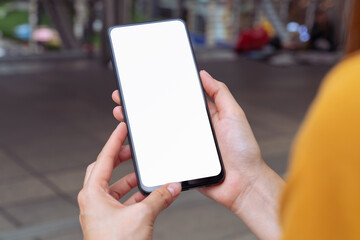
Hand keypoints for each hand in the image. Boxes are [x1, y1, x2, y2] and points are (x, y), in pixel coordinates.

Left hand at [78, 123, 180, 239]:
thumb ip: (159, 198)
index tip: (121, 127)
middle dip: (121, 158)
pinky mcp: (110, 221)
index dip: (115, 140)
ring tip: (147, 173)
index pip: (104, 158)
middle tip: (134, 148)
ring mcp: (101, 211)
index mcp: (93, 193)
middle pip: (107, 169)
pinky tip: (150, 195)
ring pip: (116, 187)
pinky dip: (136, 196)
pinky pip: (123, 201)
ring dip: (132, 180)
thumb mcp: (141, 216)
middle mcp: (94, 200)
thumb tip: (172, 186)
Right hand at [111, 71, 283, 239]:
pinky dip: (145, 149)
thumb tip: (203, 74)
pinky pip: (160, 154)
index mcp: (202, 117)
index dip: (160, 93)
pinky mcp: (179, 163)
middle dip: (141, 108)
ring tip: (122, 116)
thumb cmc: (243, 151)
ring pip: (157, 134)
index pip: (177, 100)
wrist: (244, 184)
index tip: (144, 85)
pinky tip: (132, 142)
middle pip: (162, 116)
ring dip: (138, 127)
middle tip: (123, 100)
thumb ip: (220, 93)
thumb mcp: (234, 114)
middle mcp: (191, 131)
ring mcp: (183, 147)